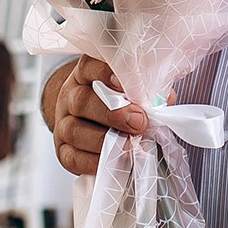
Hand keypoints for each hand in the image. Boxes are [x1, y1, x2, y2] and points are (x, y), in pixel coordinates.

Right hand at [42, 55, 149, 174]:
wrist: (85, 120)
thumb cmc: (114, 102)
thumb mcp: (127, 89)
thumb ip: (145, 91)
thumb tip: (164, 99)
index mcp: (86, 75)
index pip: (89, 67)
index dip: (105, 73)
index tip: (125, 83)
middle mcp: (70, 96)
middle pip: (81, 101)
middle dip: (112, 113)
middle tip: (139, 121)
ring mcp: (63, 123)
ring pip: (74, 130)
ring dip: (103, 139)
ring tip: (129, 144)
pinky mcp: (63, 150)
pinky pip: (72, 157)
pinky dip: (93, 161)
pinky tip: (112, 160)